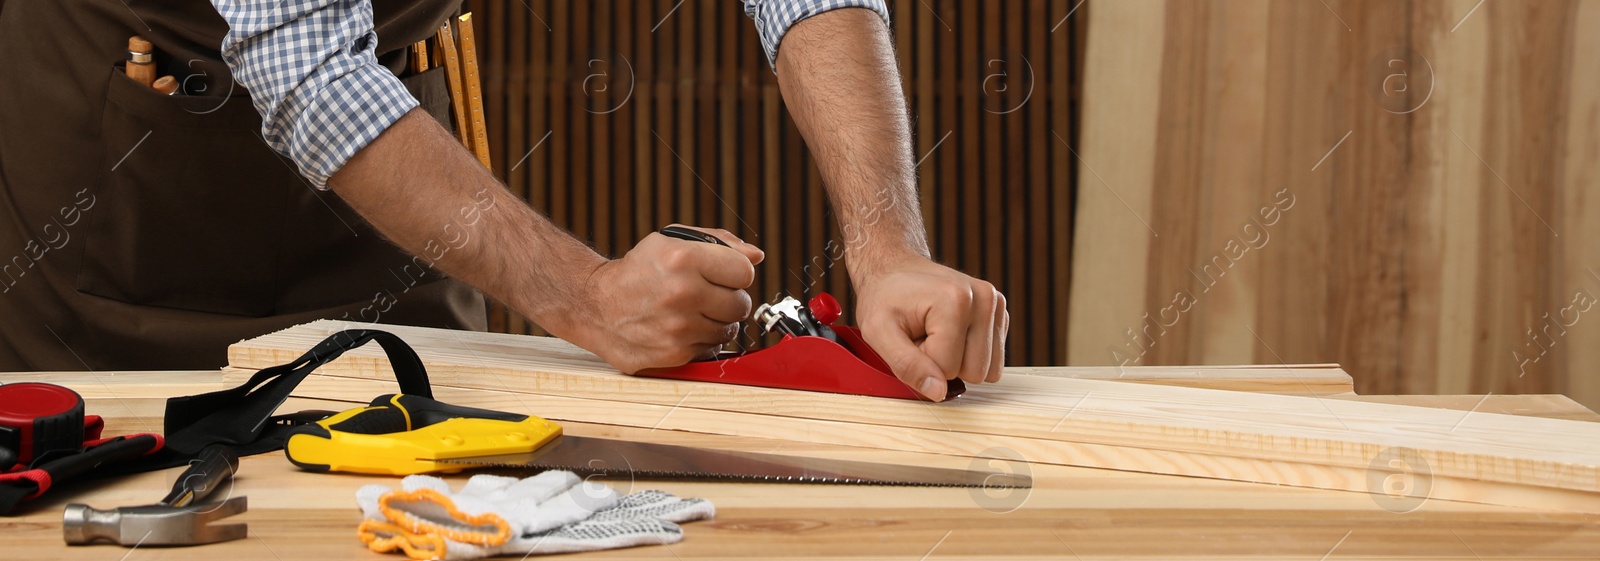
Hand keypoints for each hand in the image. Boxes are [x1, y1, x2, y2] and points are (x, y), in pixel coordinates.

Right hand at [570, 225, 762, 373]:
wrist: (595, 305)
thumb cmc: (639, 270)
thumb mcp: (672, 242)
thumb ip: (719, 243)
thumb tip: (757, 256)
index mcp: (683, 259)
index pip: (745, 272)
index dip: (735, 273)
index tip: (722, 273)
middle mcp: (682, 293)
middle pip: (742, 304)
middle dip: (729, 299)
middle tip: (705, 294)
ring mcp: (678, 327)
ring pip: (729, 329)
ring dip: (716, 321)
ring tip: (690, 310)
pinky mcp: (675, 353)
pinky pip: (711, 348)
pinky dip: (702, 339)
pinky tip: (681, 327)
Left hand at [854, 257, 1008, 400]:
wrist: (895, 269)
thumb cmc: (884, 298)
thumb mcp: (879, 332)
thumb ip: (906, 365)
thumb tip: (938, 392)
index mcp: (956, 300)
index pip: (947, 368)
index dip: (923, 361)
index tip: (910, 337)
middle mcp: (984, 299)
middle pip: (975, 372)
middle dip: (943, 363)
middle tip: (923, 336)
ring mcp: (996, 305)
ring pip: (987, 371)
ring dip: (957, 360)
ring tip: (935, 334)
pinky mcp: (1000, 314)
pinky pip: (992, 361)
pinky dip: (969, 354)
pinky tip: (950, 332)